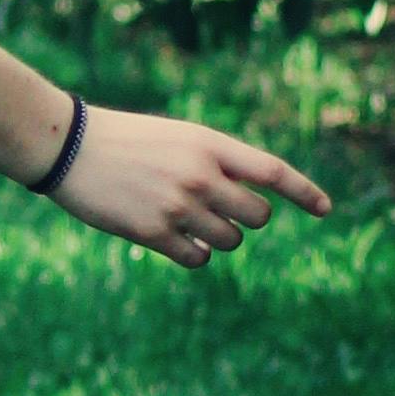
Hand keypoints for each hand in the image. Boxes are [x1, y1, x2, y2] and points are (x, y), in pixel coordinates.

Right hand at [53, 106, 329, 268]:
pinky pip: (199, 258)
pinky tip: (173, 240)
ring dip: (218, 237)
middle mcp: (201, 175)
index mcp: (209, 144)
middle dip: (247, 219)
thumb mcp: (178, 137)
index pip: (272, 172)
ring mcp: (178, 205)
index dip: (304, 192)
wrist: (68, 147)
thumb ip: (215, 163)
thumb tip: (249, 202)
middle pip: (258, 216)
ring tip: (187, 221)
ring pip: (231, 241)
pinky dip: (195, 254)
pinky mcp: (153, 232)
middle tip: (220, 212)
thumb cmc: (125, 139)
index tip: (326, 209)